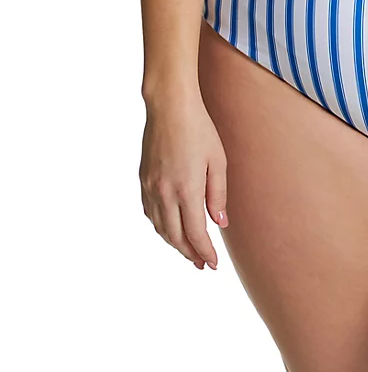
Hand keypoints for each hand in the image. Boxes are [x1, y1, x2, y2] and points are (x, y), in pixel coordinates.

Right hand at [139, 89, 228, 269]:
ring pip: (160, 227)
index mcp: (186, 189)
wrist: (170, 107)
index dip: (204, 252)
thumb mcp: (218, 161)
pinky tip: (170, 228)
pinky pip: (150, 212)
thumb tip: (220, 223)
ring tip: (189, 251)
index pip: (195, 233)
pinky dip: (161, 226)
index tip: (213, 264)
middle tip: (202, 264)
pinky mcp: (143, 179)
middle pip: (175, 237)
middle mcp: (164, 193)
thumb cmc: (200, 130)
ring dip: (174, 243)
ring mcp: (150, 187)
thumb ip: (218, 195)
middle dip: (190, 254)